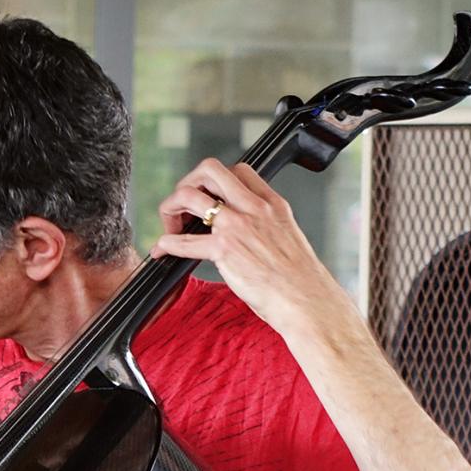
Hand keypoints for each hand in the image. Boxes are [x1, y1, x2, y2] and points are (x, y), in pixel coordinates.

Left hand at [151, 159, 357, 336]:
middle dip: (188, 183)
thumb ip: (267, 228)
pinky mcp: (225, 249)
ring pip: (190, 195)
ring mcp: (238, 226)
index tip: (207, 198)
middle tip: (182, 206)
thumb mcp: (289, 239)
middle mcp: (254, 208)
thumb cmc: (300, 280)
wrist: (307, 300)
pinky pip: (184, 241)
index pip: (239, 171)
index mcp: (273, 205)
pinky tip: (163, 250)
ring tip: (170, 227)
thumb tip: (248, 236)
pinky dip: (167, 244)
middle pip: (209, 170)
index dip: (216, 181)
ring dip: (172, 208)